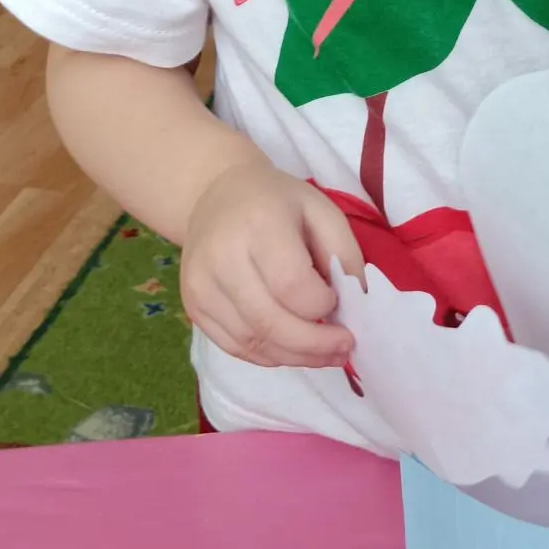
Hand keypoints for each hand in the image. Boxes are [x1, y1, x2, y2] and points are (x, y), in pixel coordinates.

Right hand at [182, 162, 364, 367]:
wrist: (216, 192)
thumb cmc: (278, 202)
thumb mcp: (323, 211)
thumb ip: (345, 256)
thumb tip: (355, 309)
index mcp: (259, 222)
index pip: (292, 284)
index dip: (322, 304)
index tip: (337, 301)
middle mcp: (221, 256)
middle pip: (270, 322)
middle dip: (314, 345)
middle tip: (344, 348)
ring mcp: (200, 285)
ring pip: (252, 342)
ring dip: (295, 356)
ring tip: (325, 354)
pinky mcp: (192, 306)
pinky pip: (234, 347)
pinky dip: (269, 356)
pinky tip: (293, 350)